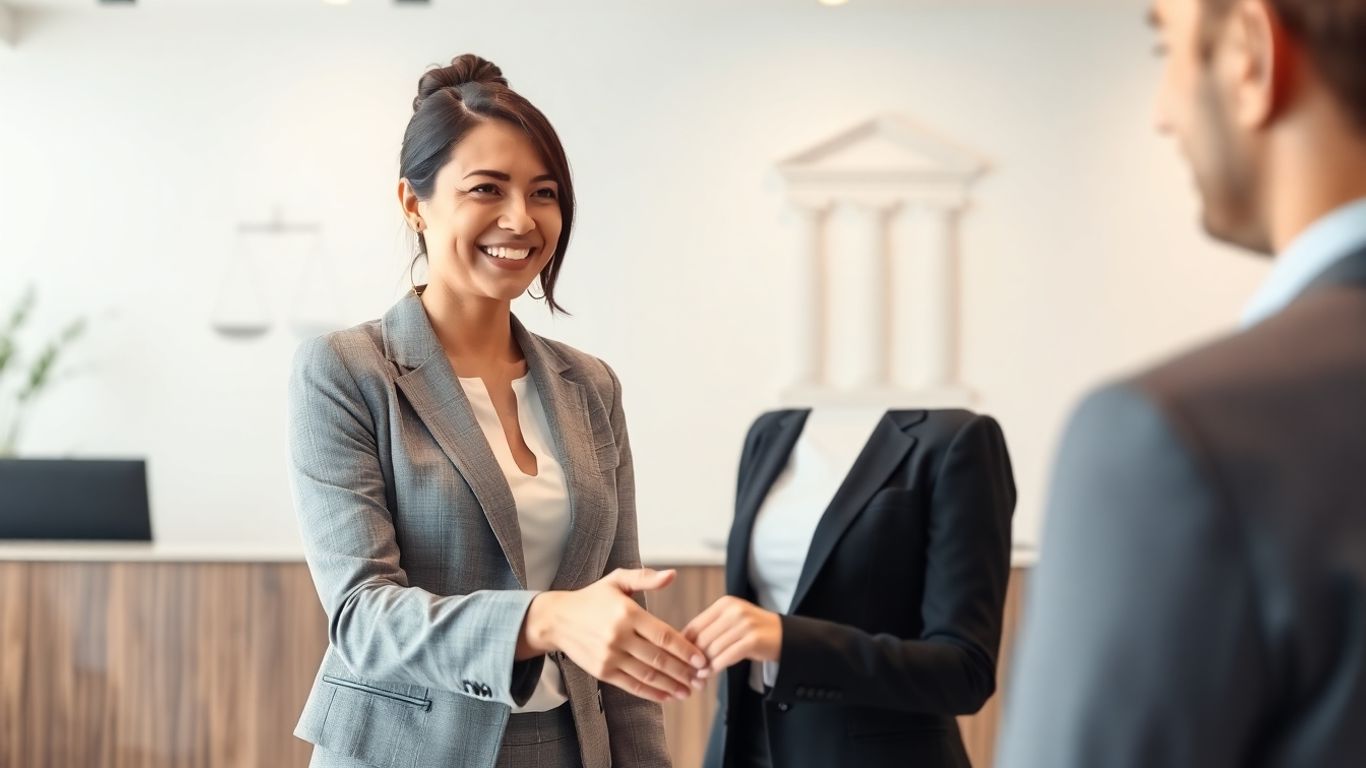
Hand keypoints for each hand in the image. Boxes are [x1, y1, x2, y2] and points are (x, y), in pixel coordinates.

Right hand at [522, 568, 708, 702]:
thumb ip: (645, 578)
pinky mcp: (602, 671)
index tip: (701, 658)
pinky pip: (631, 685)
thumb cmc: (592, 598)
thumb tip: (672, 575)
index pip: (663, 636)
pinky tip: (667, 696)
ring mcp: (609, 656)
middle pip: (659, 659)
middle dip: (683, 671)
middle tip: (702, 678)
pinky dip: (651, 693)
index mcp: (627, 613)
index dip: (685, 649)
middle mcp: (619, 637)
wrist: (557, 619)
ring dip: (671, 685)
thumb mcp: (617, 580)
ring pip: (648, 675)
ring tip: (689, 690)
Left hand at [682, 596, 781, 674]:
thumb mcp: (731, 623)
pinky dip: (716, 667)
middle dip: (693, 657)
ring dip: (703, 665)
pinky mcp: (753, 640)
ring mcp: (744, 624)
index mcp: (724, 604)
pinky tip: (710, 673)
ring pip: (713, 649)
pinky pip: (726, 656)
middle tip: (687, 671)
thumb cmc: (752, 632)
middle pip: (702, 638)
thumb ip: (710, 630)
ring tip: (698, 674)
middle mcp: (733, 611)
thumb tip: (682, 645)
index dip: (684, 644)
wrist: (785, 636)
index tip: (678, 658)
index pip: (695, 625)